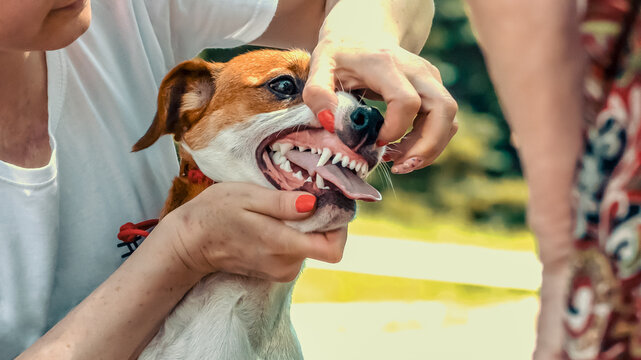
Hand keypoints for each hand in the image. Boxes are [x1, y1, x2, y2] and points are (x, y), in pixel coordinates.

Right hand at [164, 182, 347, 281]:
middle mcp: (286, 264)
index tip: (329, 203)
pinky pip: (297, 251)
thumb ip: (281, 203)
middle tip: (302, 196)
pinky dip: (293, 234)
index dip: (339, 227)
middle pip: (324, 245)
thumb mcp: (247, 197)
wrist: (190, 243)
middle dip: (320, 220)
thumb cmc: (215, 213)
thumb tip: (313, 203)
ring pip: (311, 247)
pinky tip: (273, 219)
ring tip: (281, 206)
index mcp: (283, 245)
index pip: (333, 250)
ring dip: (305, 226)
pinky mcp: (274, 271)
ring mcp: (280, 271)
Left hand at [303, 38, 457, 173]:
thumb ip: (317, 93)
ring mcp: (430, 78)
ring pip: (449, 118)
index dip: (395, 129)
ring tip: (400, 163)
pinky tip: (404, 151)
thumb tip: (331, 123)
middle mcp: (416, 69)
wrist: (360, 36)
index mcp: (386, 63)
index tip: (374, 142)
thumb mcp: (319, 66)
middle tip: (400, 166)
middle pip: (443, 109)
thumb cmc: (339, 55)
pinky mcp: (434, 89)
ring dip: (430, 148)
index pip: (407, 101)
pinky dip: (430, 142)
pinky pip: (445, 121)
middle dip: (427, 146)